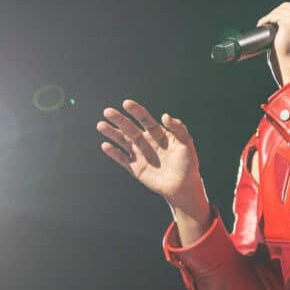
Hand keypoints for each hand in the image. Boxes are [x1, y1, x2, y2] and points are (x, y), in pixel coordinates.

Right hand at [97, 99, 208, 218]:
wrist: (184, 186)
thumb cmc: (188, 163)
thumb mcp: (186, 143)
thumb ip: (178, 128)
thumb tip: (164, 116)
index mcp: (158, 134)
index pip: (145, 119)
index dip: (136, 111)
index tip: (126, 103)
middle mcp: (146, 142)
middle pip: (130, 128)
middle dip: (119, 120)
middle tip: (107, 111)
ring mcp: (140, 154)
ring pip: (123, 141)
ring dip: (112, 133)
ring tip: (101, 125)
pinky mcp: (136, 168)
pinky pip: (122, 159)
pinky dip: (114, 153)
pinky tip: (105, 145)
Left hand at [257, 1, 289, 83]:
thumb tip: (284, 17)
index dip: (288, 9)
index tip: (279, 16)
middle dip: (278, 11)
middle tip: (270, 19)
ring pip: (281, 10)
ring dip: (271, 15)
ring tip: (266, 23)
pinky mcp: (289, 22)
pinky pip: (274, 16)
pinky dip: (266, 20)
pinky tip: (262, 24)